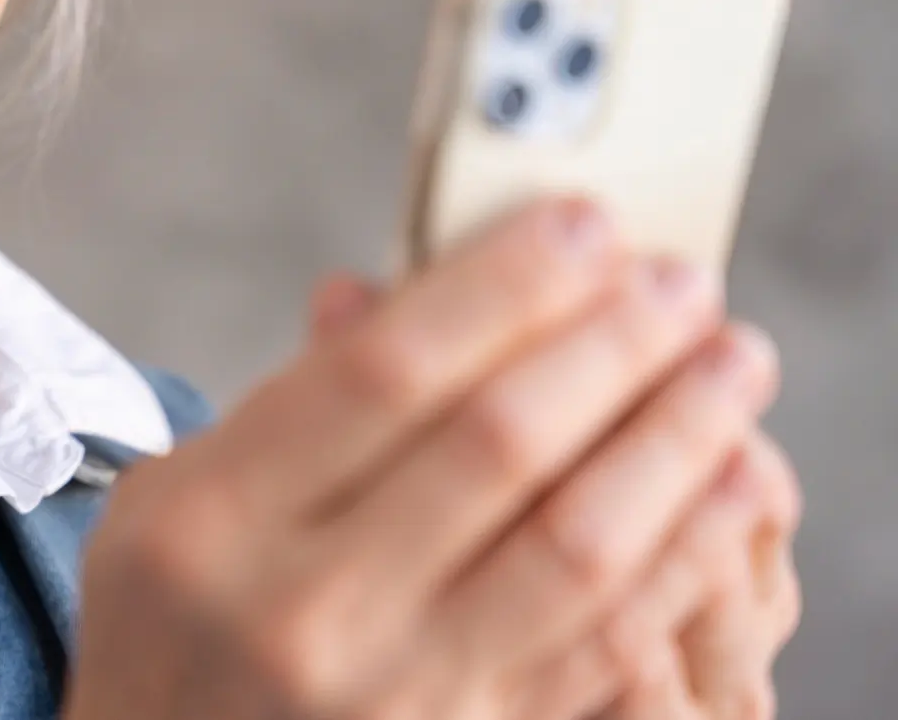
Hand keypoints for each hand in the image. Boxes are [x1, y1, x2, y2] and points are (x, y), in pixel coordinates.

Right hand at [66, 198, 778, 719]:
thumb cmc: (167, 630)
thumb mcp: (170, 499)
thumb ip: (289, 402)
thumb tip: (405, 288)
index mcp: (213, 522)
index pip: (384, 372)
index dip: (500, 285)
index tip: (578, 225)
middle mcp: (306, 609)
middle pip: (497, 445)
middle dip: (611, 344)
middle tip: (677, 281)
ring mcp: (395, 691)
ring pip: (578, 547)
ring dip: (675, 439)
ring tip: (731, 364)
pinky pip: (605, 645)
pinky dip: (682, 553)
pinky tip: (726, 482)